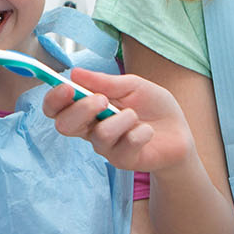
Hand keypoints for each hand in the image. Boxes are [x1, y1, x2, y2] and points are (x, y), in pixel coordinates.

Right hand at [42, 68, 198, 175]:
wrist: (180, 132)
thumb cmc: (154, 107)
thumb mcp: (133, 86)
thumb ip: (105, 82)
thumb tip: (75, 73)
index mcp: (87, 108)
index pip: (57, 108)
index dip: (54, 99)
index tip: (67, 87)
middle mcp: (91, 129)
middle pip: (64, 125)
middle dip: (81, 109)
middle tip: (102, 100)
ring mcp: (106, 147)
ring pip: (99, 135)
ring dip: (121, 119)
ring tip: (135, 115)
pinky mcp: (123, 160)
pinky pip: (124, 146)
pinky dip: (140, 133)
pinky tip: (148, 131)